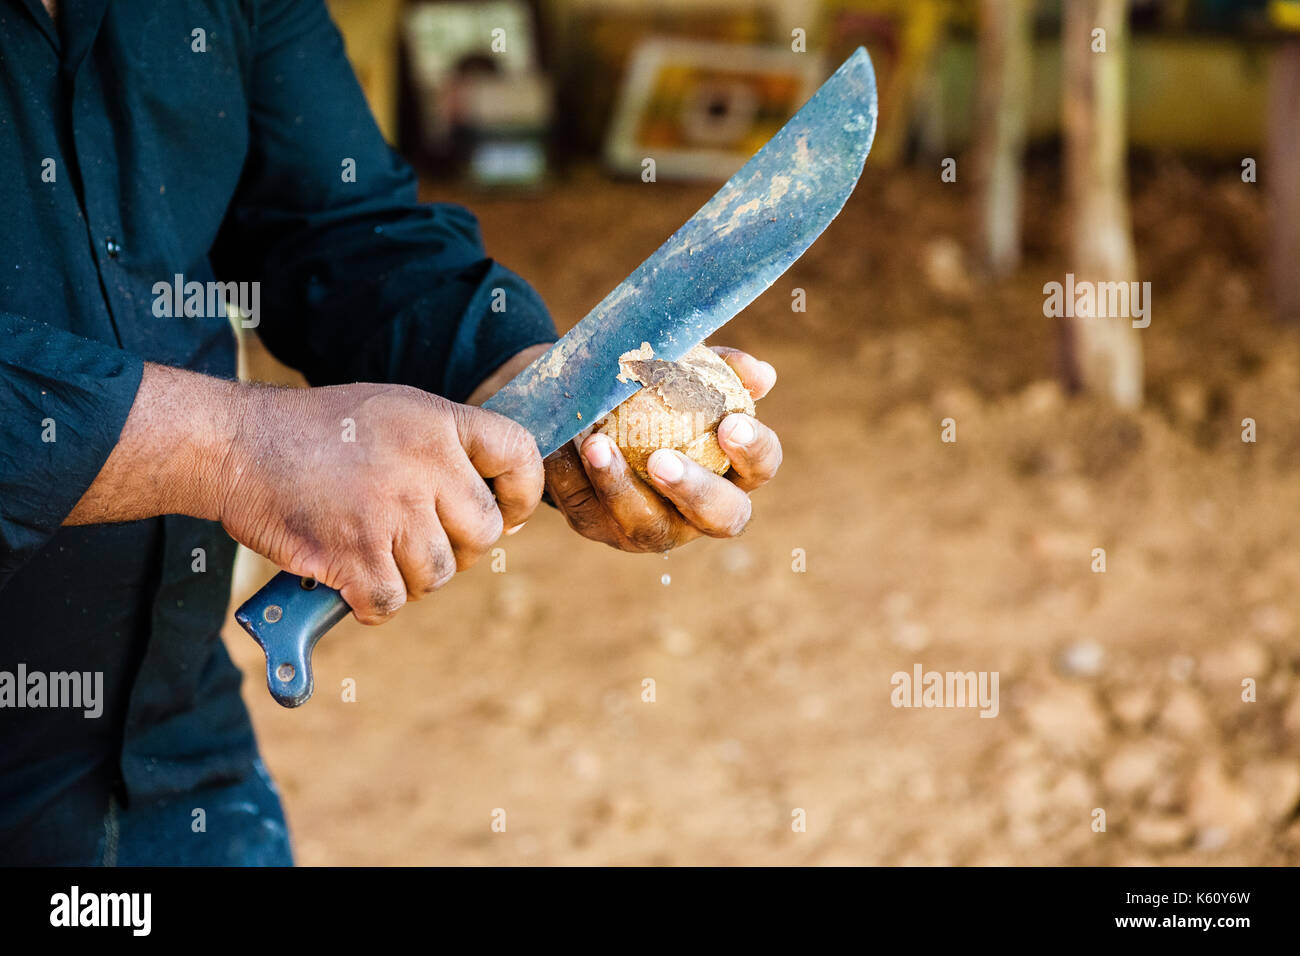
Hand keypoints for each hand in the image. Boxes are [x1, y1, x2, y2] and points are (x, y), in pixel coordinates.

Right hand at [220, 382, 541, 623]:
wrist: (236, 444)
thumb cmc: (315, 432)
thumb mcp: (393, 411)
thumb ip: (444, 449)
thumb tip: (497, 507)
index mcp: (438, 423)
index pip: (519, 454)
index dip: (523, 494)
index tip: (506, 514)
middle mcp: (425, 465)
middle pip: (484, 534)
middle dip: (458, 549)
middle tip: (417, 542)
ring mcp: (392, 511)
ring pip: (440, 575)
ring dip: (410, 578)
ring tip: (374, 552)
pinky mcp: (356, 554)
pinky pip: (393, 603)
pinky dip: (371, 603)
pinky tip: (348, 578)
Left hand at [546, 347, 780, 551]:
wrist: (588, 410)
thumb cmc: (654, 393)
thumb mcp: (684, 373)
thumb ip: (720, 371)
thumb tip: (759, 373)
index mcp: (732, 473)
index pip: (760, 469)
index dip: (754, 452)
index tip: (730, 424)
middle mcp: (698, 512)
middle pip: (719, 518)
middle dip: (694, 490)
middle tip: (663, 459)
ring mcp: (648, 526)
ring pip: (644, 524)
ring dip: (619, 486)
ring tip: (598, 444)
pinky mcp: (596, 525)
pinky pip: (583, 508)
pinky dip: (570, 475)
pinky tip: (560, 444)